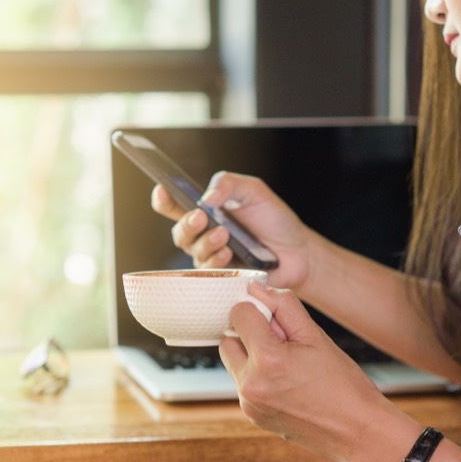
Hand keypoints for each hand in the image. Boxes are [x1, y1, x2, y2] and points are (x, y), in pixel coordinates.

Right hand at [151, 171, 311, 290]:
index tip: (162, 191)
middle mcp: (204, 235)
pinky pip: (208, 272)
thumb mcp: (255, 192)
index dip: (164, 199)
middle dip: (186, 224)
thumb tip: (206, 196)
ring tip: (224, 236)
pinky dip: (215, 260)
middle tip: (200, 218)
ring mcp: (212, 257)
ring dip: (205, 242)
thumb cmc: (275, 220)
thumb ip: (229, 185)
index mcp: (208, 211)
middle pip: (179, 233)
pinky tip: (228, 254)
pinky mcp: (222, 277)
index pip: (176, 205)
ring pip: (194, 253)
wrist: (298, 252)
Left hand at [218, 282, 396, 461]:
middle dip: (250, 334)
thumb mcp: (316, 336)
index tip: (275, 318)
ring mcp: (248, 403)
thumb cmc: (343, 384)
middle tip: (283, 343)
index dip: (257, 310)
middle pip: (228, 339)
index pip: (239, 314)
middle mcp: (250, 383)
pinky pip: (243, 384)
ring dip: (252, 356)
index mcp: (268, 359)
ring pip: (234, 363)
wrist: (357, 431)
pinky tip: (287, 385)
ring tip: (287, 366)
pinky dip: (258, 378)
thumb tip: (256, 289)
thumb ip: (283, 307)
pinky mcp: (252, 415)